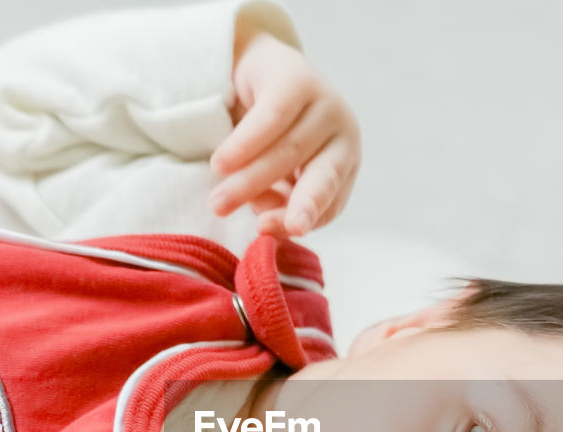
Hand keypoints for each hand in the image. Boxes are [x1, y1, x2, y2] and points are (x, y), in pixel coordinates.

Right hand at [210, 30, 360, 238]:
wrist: (261, 70)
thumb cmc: (270, 135)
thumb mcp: (276, 175)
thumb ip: (274, 201)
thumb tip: (266, 225)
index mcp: (344, 165)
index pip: (330, 204)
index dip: (299, 219)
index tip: (265, 230)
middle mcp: (344, 134)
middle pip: (319, 179)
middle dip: (293, 206)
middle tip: (262, 227)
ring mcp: (326, 103)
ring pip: (288, 152)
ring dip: (248, 181)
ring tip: (218, 202)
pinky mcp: (298, 78)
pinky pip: (271, 119)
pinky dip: (244, 146)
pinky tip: (221, 164)